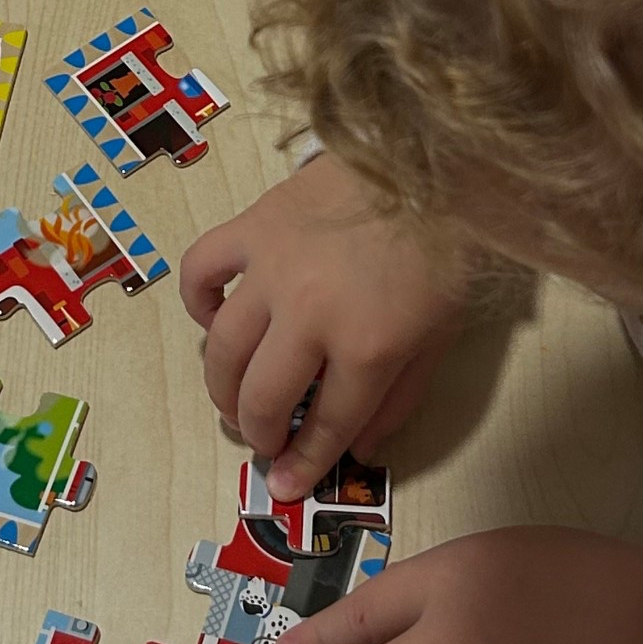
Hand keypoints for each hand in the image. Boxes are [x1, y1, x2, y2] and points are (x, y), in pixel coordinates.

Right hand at [179, 153, 467, 494]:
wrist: (432, 158)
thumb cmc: (446, 250)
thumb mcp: (440, 336)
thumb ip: (399, 398)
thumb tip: (359, 446)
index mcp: (369, 345)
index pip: (326, 425)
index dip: (304, 464)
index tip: (286, 485)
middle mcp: (311, 314)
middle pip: (263, 396)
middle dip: (258, 433)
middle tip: (262, 439)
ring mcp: (273, 269)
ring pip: (221, 348)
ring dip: (221, 386)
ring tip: (234, 397)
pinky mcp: (252, 227)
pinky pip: (200, 270)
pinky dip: (197, 301)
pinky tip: (214, 317)